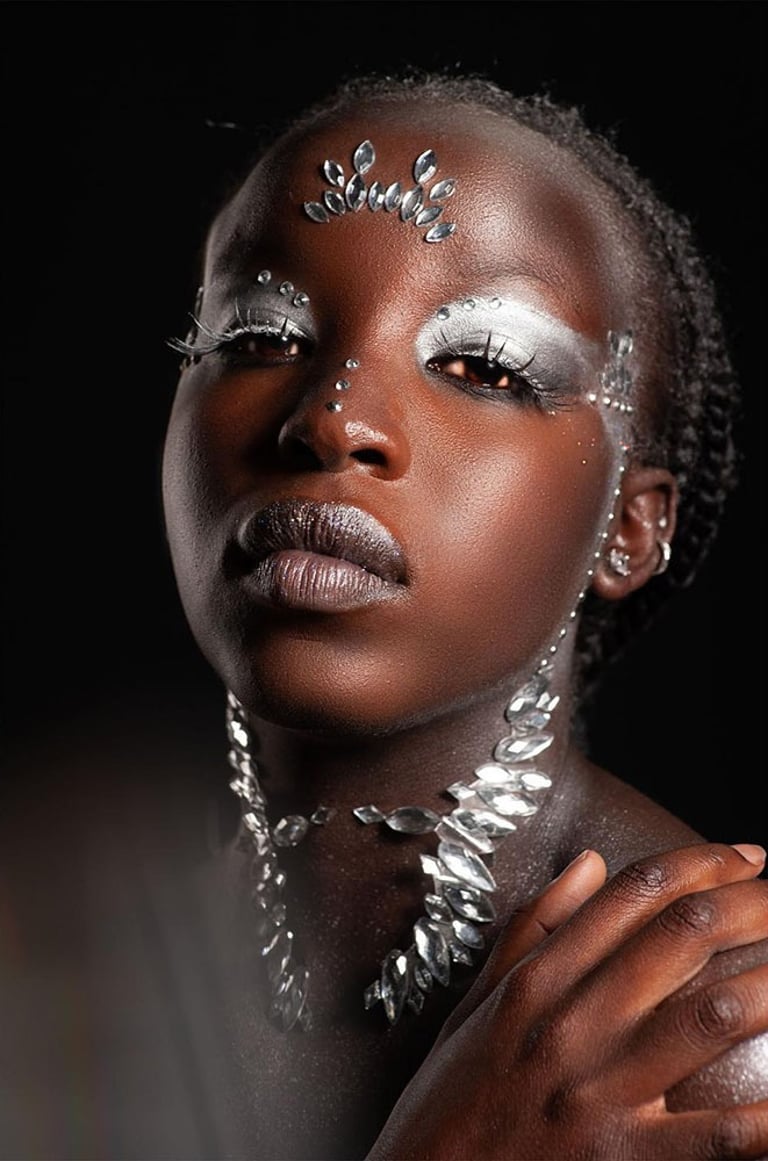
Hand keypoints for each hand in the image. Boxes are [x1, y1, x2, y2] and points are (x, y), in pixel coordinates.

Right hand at [368, 843, 767, 1159]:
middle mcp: (571, 1022)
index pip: (633, 895)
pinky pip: (721, 1135)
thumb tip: (591, 862)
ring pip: (714, 1012)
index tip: (747, 855)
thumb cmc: (450, 1103)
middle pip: (683, 934)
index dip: (702, 863)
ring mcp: (601, 1092)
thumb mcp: (475, 1004)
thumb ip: (532, 929)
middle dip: (753, 903)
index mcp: (535, 980)